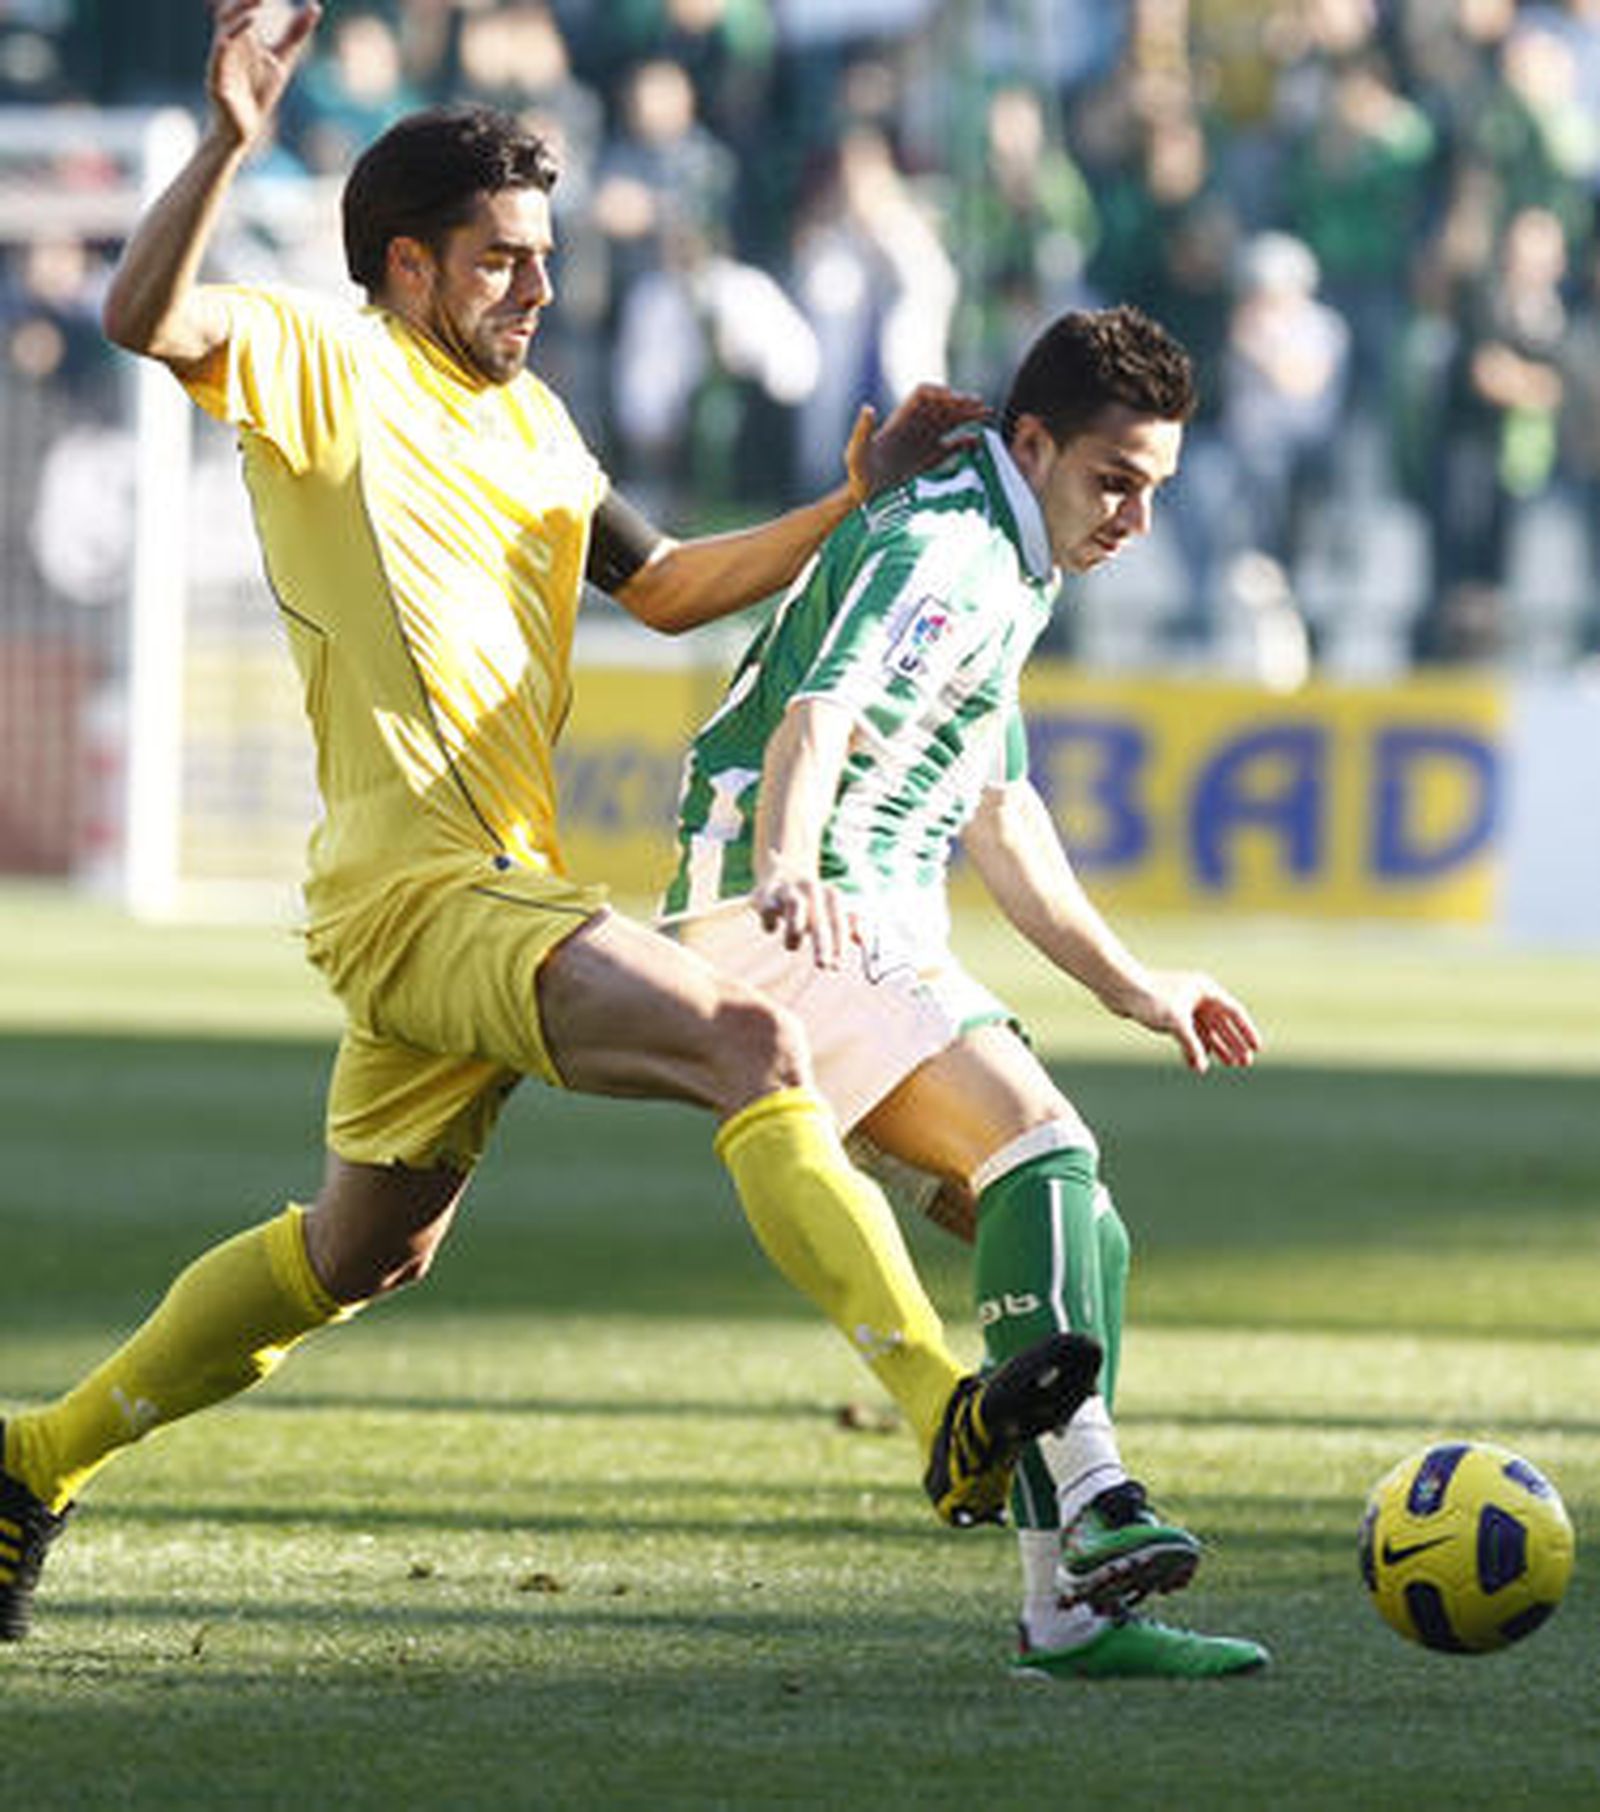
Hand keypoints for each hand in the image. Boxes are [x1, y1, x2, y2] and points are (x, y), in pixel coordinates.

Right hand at [207, 0, 321, 151]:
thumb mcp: (281, 59)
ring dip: (236, 22)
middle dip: (242, 1)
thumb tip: (314, 6)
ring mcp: (221, 63)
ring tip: (253, 11)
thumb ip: (294, 33)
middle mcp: (228, 44)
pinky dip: (223, 49)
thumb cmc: (259, 92)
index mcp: (241, 37)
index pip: (241, 6)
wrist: (245, 129)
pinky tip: (229, 41)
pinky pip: (217, 62)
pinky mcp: (217, 82)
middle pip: (229, 14)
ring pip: (223, 35)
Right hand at [752, 870, 861, 968]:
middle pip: (819, 918)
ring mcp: (789, 889)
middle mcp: (812, 889)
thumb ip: (847, 926)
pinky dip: (770, 924)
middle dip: (822, 945)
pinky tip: (773, 927)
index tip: (838, 965)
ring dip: (794, 931)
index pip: (838, 921)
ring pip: (795, 906)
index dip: (839, 943)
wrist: (784, 870)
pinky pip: (768, 910)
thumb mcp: (831, 911)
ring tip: (792, 945)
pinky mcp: (766, 892)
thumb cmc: (812, 901)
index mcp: (831, 895)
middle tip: (823, 965)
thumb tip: (862, 940)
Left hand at [844, 382, 987, 501]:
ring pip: (951, 421)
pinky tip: (977, 442)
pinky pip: (952, 445)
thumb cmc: (857, 475)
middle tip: (979, 404)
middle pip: (942, 404)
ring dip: (968, 415)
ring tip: (987, 414)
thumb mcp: (856, 452)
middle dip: (959, 402)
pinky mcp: (931, 458)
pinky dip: (965, 441)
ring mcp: (924, 441)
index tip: (952, 398)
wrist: (864, 497)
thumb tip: (869, 408)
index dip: (938, 392)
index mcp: (900, 420)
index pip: (922, 394)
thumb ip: (862, 430)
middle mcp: (914, 426)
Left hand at [1111, 969, 1261, 1074]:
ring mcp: (1183, 1005)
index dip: (1246, 1031)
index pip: (1233, 1012)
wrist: (1119, 988)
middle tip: (1244, 1063)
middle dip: (1234, 1043)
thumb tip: (1201, 1067)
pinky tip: (1198, 1064)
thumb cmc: (1148, 998)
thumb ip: (1191, 1045)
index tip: (1256, 1048)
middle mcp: (1197, 996)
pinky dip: (1195, 1047)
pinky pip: (1189, 1034)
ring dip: (1217, 1047)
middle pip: (1222, 1023)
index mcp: (1205, 990)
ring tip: (1229, 1065)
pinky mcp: (1169, 1014)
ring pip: (1206, 1030)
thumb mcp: (1174, 1023)